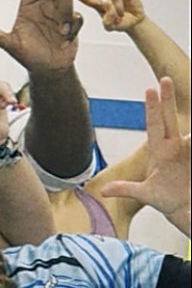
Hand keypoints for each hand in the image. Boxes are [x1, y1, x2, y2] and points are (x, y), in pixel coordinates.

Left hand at [0, 0, 82, 74]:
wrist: (48, 69)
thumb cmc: (28, 57)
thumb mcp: (11, 46)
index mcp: (28, 8)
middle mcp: (43, 6)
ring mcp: (58, 12)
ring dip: (64, 15)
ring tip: (59, 32)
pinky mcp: (72, 21)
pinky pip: (77, 16)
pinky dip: (73, 26)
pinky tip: (66, 36)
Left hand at [71, 0, 145, 32]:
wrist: (134, 22)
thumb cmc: (120, 23)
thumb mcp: (110, 27)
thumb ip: (107, 23)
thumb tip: (109, 13)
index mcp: (99, 7)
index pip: (88, 1)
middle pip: (105, 2)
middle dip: (112, 12)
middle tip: (117, 19)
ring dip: (120, 9)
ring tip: (122, 15)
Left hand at [101, 77, 190, 236]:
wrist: (186, 209)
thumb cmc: (165, 199)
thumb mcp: (145, 194)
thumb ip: (126, 189)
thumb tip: (103, 191)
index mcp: (160, 151)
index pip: (155, 125)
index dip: (153, 108)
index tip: (149, 89)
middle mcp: (175, 146)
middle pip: (171, 118)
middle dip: (168, 98)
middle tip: (164, 78)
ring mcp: (188, 151)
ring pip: (190, 133)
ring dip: (189, 127)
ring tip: (187, 126)